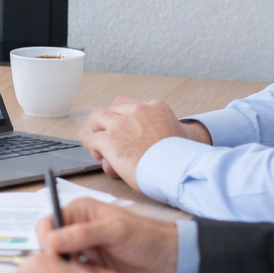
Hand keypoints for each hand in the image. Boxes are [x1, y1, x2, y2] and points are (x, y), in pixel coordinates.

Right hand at [37, 197, 178, 272]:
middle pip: (58, 255)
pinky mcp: (98, 272)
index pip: (48, 225)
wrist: (172, 259)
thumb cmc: (147, 236)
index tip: (56, 256)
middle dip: (78, 269)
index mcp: (80, 213)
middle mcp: (80, 233)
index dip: (47, 242)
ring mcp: (89, 254)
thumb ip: (82, 234)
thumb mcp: (115, 231)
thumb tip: (52, 240)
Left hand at [77, 95, 197, 190]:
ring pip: (97, 118)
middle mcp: (137, 110)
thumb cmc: (182, 159)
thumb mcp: (181, 135)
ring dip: (96, 131)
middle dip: (106, 121)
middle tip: (106, 135)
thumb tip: (159, 139)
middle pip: (111, 108)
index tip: (120, 124)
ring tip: (98, 144)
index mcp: (155, 107)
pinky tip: (99, 155)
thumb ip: (167, 130)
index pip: (129, 103)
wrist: (178, 169)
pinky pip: (91, 138)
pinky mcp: (109, 139)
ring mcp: (120, 124)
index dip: (121, 115)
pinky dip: (92, 146)